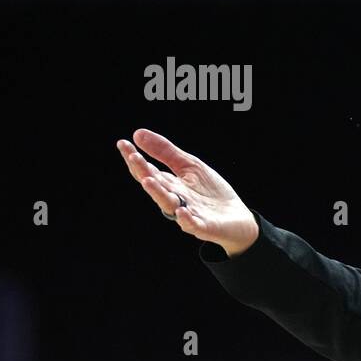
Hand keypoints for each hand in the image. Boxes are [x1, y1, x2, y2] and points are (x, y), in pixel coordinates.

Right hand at [116, 128, 258, 257]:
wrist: (238, 218)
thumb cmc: (210, 192)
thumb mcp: (189, 166)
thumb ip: (166, 152)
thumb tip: (138, 134)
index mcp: (169, 185)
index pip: (148, 171)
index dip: (134, 159)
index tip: (122, 143)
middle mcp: (174, 199)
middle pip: (155, 186)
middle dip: (144, 173)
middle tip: (134, 157)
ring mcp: (188, 214)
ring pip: (169, 205)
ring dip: (158, 193)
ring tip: (148, 181)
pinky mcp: (204, 227)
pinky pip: (193, 224)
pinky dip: (186, 219)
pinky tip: (182, 211)